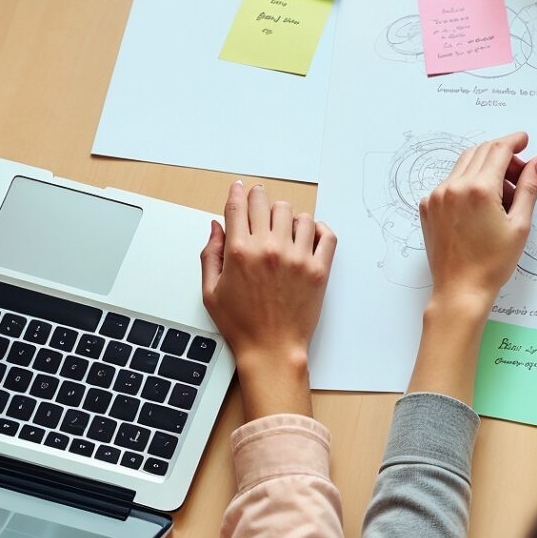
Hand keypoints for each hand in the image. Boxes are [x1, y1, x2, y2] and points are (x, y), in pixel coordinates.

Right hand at [200, 179, 332, 418]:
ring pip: (296, 214)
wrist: (271, 349)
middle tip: (259, 204)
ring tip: (282, 229)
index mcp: (240, 252)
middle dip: (259, 199)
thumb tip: (216, 226)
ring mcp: (296, 257)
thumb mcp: (211, 291)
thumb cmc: (241, 324)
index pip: (238, 207)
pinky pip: (326, 234)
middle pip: (266, 203)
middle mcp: (269, 249)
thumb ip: (211, 254)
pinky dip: (319, 229)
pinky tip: (308, 235)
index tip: (239, 188)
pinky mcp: (318, 269)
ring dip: (287, 217)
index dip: (237, 193)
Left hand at [418, 133, 536, 312]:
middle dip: (503, 156)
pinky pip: (450, 181)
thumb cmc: (491, 264)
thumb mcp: (519, 225)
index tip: (524, 140)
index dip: (514, 141)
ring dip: (485, 169)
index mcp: (478, 189)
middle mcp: (454, 187)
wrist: (460, 290)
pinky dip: (468, 183)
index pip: (498, 150)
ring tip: (502, 195)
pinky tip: (481, 206)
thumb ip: (529, 187)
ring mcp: (437, 196)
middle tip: (519, 174)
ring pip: (464, 164)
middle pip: (480, 152)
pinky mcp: (427, 206)